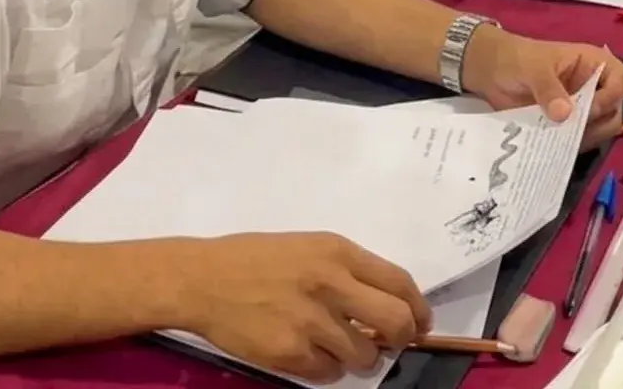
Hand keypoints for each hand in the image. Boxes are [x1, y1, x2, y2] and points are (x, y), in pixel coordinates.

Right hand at [176, 232, 431, 383]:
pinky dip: (326, 369)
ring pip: (365, 357)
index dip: (419, 309)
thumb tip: (388, 305)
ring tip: (337, 346)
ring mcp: (310, 321)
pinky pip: (330, 374)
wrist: (201, 279)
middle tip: (391, 344)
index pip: (400, 283)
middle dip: (402, 339)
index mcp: (337, 252)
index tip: (420, 323)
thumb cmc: (254, 259)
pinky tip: (308, 352)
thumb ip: (348, 271)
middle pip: (396, 322)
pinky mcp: (290, 353)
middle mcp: (330, 284)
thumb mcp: (307, 248)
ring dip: (359, 358)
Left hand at [464, 30, 622, 143]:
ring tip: (558, 136)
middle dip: (597, 123)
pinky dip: (569, 146)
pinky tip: (553, 146)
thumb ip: (548, 89)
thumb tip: (564, 115)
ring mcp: (582, 109)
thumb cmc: (517, 60)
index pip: (622, 81)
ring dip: (584, 137)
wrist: (491, 73)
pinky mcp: (568, 126)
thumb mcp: (532, 68)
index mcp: (593, 64)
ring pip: (600, 130)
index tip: (589, 108)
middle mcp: (594, 87)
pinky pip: (579, 141)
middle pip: (616, 111)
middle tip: (569, 128)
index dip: (611, 97)